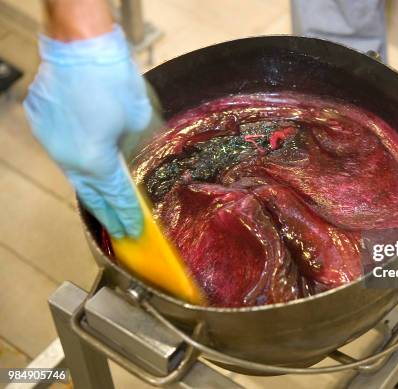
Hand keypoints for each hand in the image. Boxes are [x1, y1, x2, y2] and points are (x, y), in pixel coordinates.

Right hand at [24, 25, 151, 237]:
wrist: (80, 48)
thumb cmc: (115, 82)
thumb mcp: (139, 120)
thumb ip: (136, 146)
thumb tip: (133, 156)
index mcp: (96, 161)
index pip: (115, 197)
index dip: (126, 215)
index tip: (134, 231)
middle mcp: (68, 158)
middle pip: (90, 193)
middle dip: (107, 213)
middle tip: (120, 229)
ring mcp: (50, 141)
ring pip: (72, 171)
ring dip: (91, 185)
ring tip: (104, 201)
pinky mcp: (40, 123)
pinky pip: (60, 147)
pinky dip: (75, 156)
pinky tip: (85, 161)